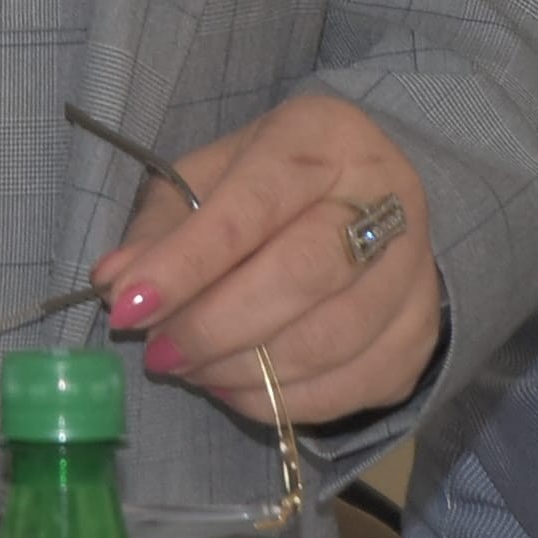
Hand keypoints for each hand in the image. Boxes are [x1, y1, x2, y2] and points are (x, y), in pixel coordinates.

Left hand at [87, 89, 441, 426]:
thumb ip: (160, 227)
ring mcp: (416, 267)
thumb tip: (115, 281)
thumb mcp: (206, 180)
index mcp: (323, 136)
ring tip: (192, 369)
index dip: (186, 263)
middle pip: (302, 275)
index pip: (253, 205)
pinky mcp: (422, 330)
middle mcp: (387, 193)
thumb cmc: (268, 187)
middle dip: (215, 326)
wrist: (364, 204)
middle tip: (159, 354)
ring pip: (331, 339)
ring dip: (246, 371)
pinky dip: (286, 401)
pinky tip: (240, 388)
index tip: (128, 307)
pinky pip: (354, 384)